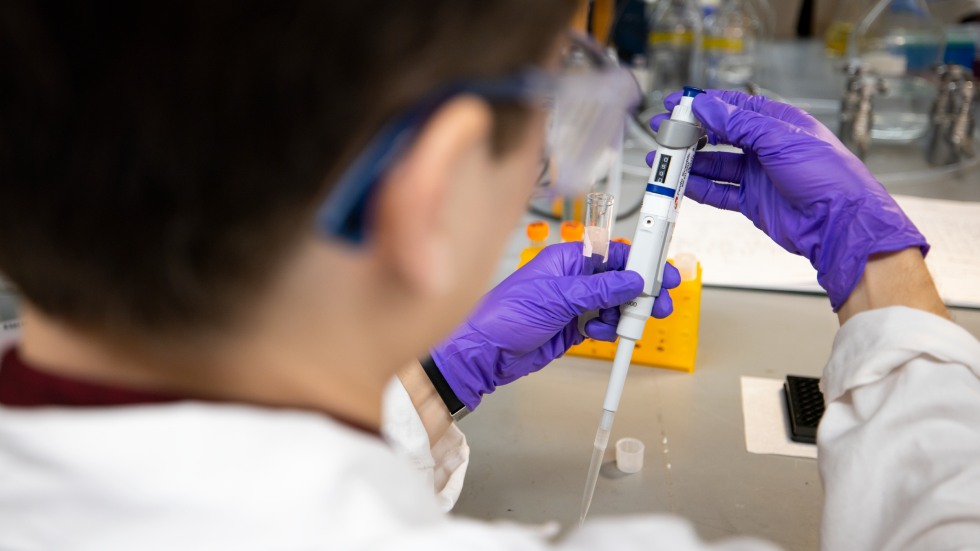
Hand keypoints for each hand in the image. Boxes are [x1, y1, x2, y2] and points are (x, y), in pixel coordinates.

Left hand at [432, 241, 680, 409]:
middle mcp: (573, 279)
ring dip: (623, 314)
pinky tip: (597, 332)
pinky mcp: (573, 326)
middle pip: (620, 280)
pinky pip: (603, 323)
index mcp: (567, 259)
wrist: (486, 353)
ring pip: (615, 304)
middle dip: (641, 292)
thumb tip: (631, 281)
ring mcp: (574, 303)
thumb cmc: (504, 315)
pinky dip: (608, 329)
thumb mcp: (556, 298)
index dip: (640, 262)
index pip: (613, 254)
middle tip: (661, 303)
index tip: (661, 272)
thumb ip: (598, 289)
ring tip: (622, 323)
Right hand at [649, 89, 927, 309]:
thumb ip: (740, 123)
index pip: (732, 106)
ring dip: (689, 162)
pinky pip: (719, 191)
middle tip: (664, 133)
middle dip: (690, 133)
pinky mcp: (753, 201)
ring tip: (664, 160)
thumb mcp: (780, 140)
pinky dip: (698, 188)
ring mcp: (759, 175)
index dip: (702, 103)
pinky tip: (682, 183)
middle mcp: (766, 147)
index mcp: (777, 123)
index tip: (676, 103)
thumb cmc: (828, 177)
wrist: (840, 224)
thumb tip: (707, 106)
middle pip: (719, 134)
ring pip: (715, 164)